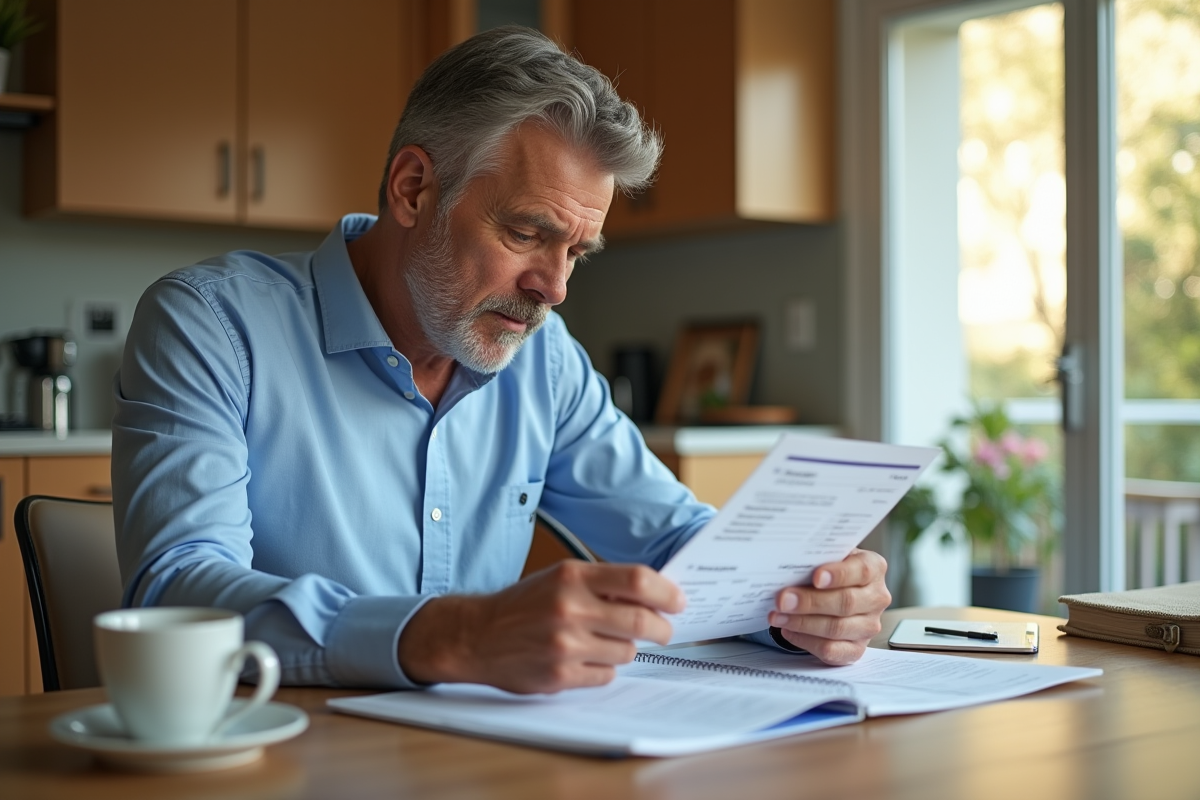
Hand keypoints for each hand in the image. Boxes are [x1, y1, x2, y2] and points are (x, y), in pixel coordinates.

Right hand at [397, 561, 685, 692]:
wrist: (477, 635)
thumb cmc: (523, 605)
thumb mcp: (559, 579)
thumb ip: (602, 583)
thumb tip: (654, 593)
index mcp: (572, 577)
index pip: (637, 580)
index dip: (666, 592)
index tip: (678, 601)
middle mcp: (570, 608)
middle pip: (640, 620)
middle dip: (661, 628)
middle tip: (664, 630)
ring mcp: (565, 644)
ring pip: (627, 652)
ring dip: (626, 649)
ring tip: (607, 642)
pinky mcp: (560, 675)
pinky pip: (606, 675)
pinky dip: (604, 669)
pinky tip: (586, 659)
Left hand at [768, 549, 889, 665]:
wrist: (834, 591)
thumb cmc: (828, 570)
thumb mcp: (827, 557)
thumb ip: (817, 559)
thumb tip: (789, 567)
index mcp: (874, 568)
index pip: (862, 570)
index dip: (839, 574)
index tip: (816, 577)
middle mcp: (876, 598)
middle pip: (846, 602)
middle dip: (810, 602)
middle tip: (783, 599)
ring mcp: (869, 626)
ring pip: (836, 628)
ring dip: (802, 623)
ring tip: (778, 616)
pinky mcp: (856, 648)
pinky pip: (831, 650)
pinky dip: (806, 641)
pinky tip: (788, 630)